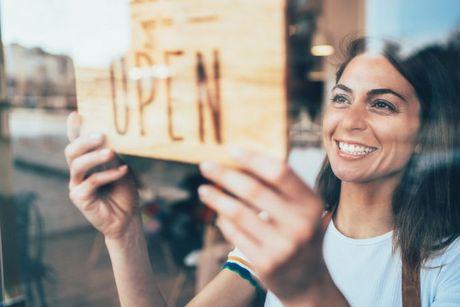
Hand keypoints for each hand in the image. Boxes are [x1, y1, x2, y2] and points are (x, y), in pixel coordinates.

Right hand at [65, 112, 138, 239]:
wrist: (127, 218)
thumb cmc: (124, 191)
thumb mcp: (121, 167)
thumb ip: (113, 154)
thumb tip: (109, 137)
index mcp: (87, 161)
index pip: (77, 142)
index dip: (74, 129)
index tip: (76, 114)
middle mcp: (78, 171)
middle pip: (71, 151)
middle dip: (84, 140)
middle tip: (101, 135)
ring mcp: (76, 185)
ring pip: (77, 165)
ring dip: (94, 156)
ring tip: (111, 152)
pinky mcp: (80, 198)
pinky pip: (91, 182)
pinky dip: (108, 175)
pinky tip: (123, 171)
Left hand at [198, 148, 326, 303]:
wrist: (307, 282)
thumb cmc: (299, 234)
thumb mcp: (302, 210)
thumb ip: (281, 188)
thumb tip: (241, 160)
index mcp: (311, 204)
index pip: (279, 172)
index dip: (252, 158)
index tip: (230, 149)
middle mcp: (301, 224)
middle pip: (253, 189)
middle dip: (224, 174)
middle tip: (205, 165)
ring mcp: (283, 246)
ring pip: (238, 212)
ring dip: (216, 197)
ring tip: (203, 189)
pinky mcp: (266, 264)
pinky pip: (235, 234)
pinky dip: (223, 221)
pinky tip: (219, 214)